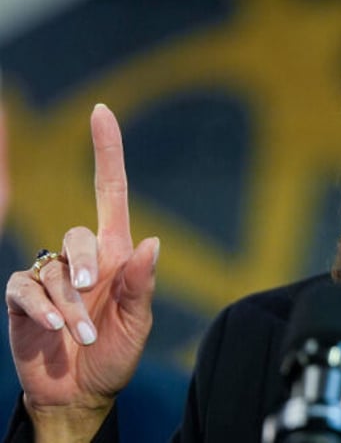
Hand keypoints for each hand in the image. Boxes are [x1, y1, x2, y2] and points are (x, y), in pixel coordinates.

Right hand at [4, 104, 158, 438]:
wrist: (80, 393)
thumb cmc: (116, 353)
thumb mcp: (139, 322)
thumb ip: (142, 284)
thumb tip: (152, 241)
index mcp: (115, 255)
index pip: (111, 192)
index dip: (106, 151)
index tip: (101, 112)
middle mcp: (81, 259)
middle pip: (77, 234)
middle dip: (84, 266)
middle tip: (93, 297)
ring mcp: (49, 277)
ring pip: (50, 268)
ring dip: (68, 304)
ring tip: (83, 335)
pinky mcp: (22, 299)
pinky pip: (24, 288)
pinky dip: (41, 308)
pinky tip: (54, 329)